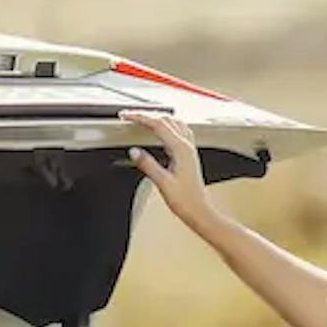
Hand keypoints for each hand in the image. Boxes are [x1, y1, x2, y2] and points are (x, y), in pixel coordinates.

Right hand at [118, 109, 217, 230]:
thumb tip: (134, 151)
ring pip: (173, 123)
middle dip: (146, 115)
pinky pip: (179, 132)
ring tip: (143, 121)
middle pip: (166, 120)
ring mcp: (189, 149)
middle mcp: (187, 146)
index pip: (158, 124)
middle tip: (130, 117)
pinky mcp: (189, 155)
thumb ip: (147, 164)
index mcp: (181, 149)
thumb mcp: (162, 182)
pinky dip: (167, 127)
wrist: (199, 210)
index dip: (140, 118)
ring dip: (157, 119)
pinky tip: (162, 133)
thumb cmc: (185, 200)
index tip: (127, 116)